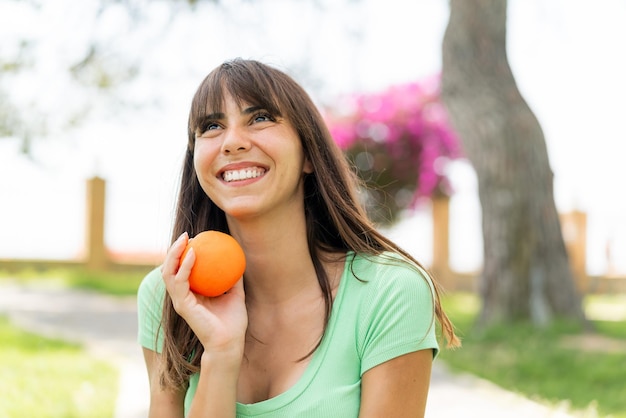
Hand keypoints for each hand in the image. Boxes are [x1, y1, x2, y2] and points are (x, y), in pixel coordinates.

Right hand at [161, 232, 247, 358]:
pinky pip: (180, 281)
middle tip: (186, 235)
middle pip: (170, 268)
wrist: (230, 342)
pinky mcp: (182, 306)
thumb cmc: (233, 321)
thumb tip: (239, 258)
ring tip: (185, 240)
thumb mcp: (235, 293)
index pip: (180, 270)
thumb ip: (233, 277)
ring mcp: (180, 301)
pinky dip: (185, 266)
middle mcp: (182, 296)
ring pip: (168, 273)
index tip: (194, 238)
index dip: (182, 254)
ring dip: (175, 254)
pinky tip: (193, 254)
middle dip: (174, 250)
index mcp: (191, 294)